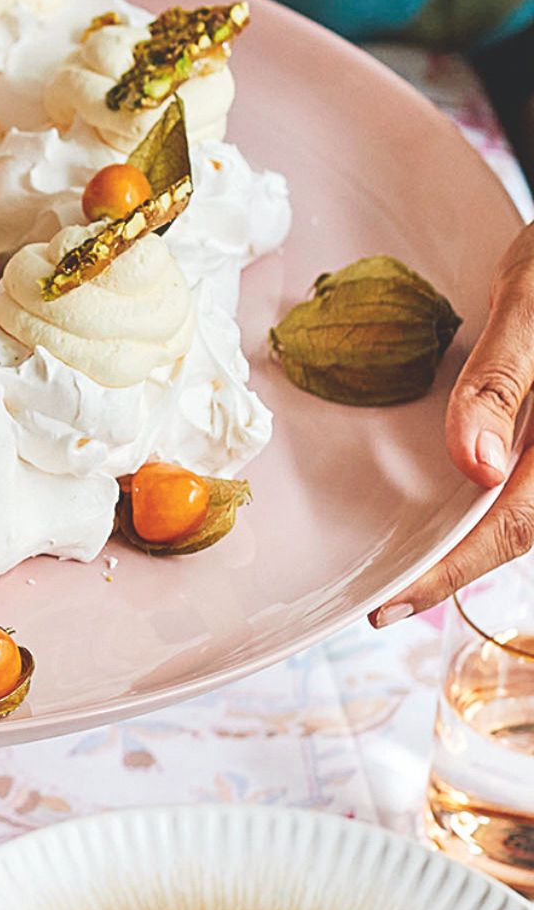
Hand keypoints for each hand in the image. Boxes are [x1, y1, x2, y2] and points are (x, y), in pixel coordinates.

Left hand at [373, 218, 533, 623]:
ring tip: (417, 568)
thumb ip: (503, 383)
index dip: (453, 570)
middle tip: (389, 601)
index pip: (515, 523)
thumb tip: (475, 466)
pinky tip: (454, 509)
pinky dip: (490, 505)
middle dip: (457, 569)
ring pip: (528, 509)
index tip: (393, 603)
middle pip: (522, 528)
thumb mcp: (529, 305)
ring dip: (474, 542)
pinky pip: (528, 483)